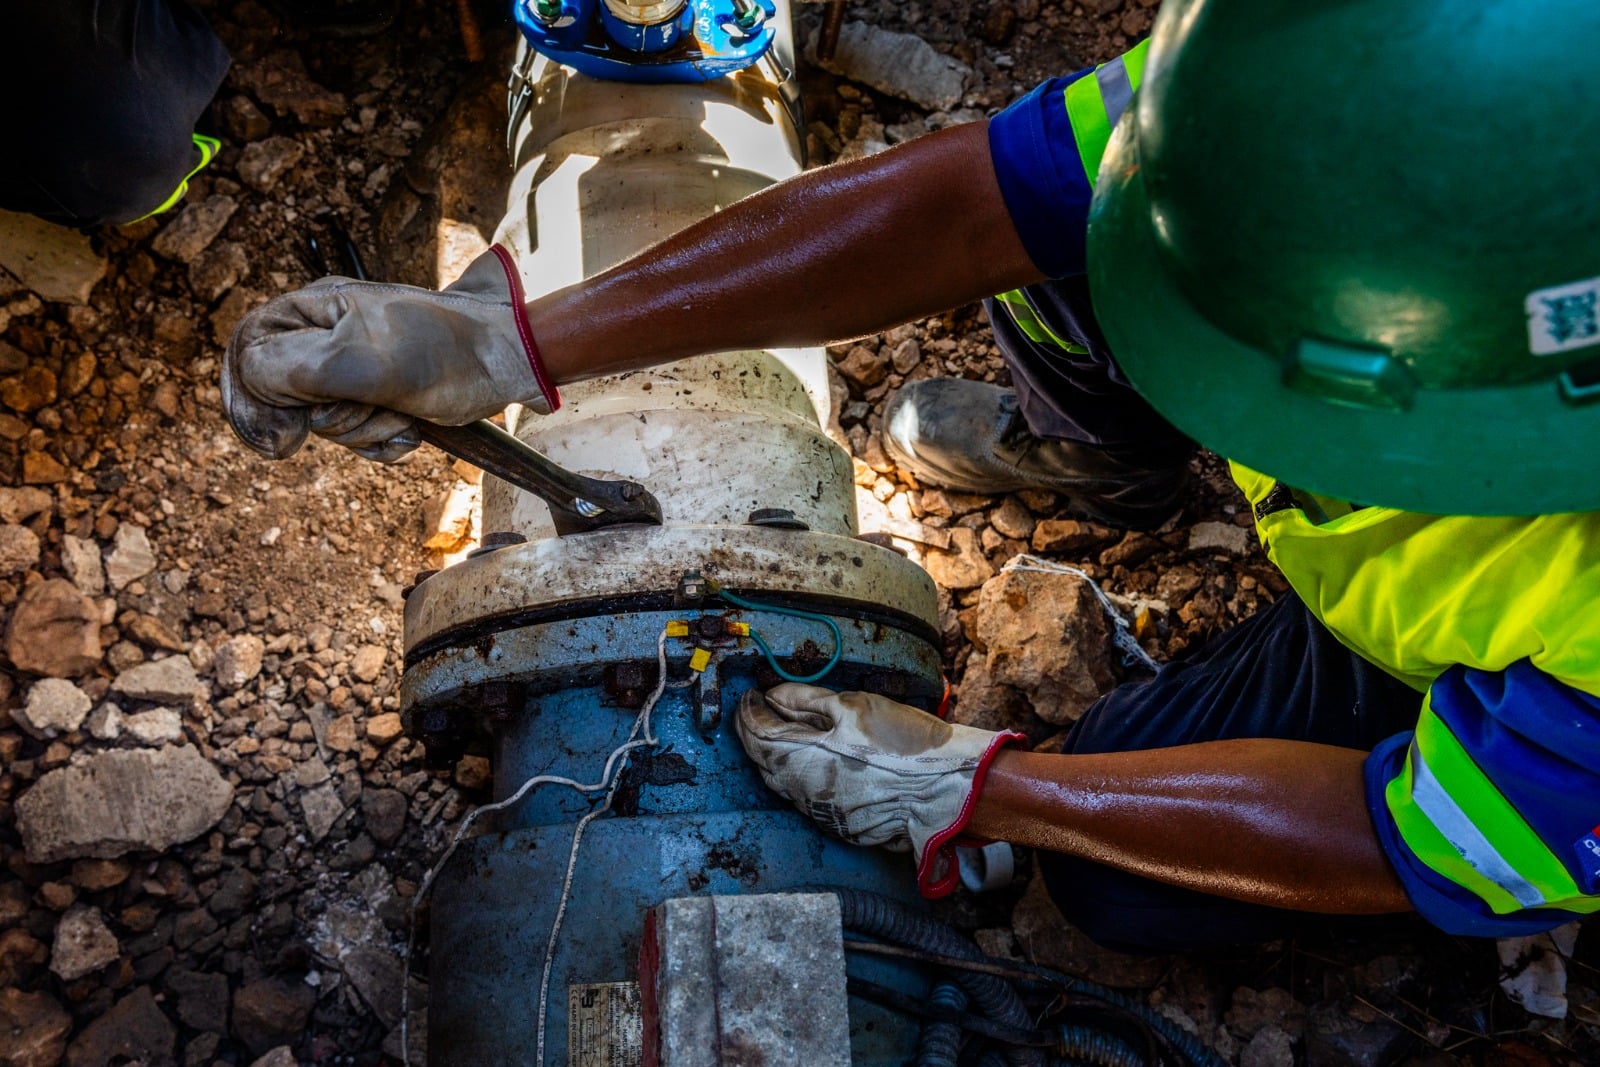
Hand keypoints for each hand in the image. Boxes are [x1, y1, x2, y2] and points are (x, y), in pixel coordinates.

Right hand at [221, 245, 559, 461]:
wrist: (510, 363)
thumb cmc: (443, 351)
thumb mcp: (359, 358)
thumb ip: (291, 369)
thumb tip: (251, 387)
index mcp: (314, 310)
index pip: (249, 350)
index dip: (253, 397)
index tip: (281, 436)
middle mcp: (329, 336)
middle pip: (287, 398)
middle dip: (331, 415)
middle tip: (370, 402)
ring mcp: (356, 370)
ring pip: (327, 424)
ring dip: (367, 429)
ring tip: (403, 409)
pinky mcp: (383, 399)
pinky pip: (360, 438)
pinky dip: (386, 441)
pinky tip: (413, 428)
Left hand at [737, 683, 1023, 896]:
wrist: (943, 790)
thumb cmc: (904, 744)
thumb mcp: (854, 706)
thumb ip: (807, 701)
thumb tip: (773, 695)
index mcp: (803, 758)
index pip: (757, 734)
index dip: (749, 712)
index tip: (750, 696)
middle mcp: (804, 791)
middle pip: (762, 760)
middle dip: (754, 733)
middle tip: (757, 710)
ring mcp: (820, 811)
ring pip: (780, 781)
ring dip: (773, 756)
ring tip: (778, 730)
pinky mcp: (837, 823)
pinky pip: (803, 796)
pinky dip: (795, 774)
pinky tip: (806, 759)